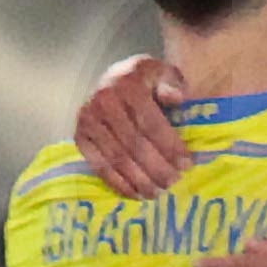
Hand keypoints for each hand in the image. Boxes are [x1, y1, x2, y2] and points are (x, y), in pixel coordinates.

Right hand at [75, 52, 192, 198]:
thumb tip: (177, 98)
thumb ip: (173, 83)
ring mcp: (88, 119)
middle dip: (157, 168)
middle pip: (134, 144)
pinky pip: (100, 166)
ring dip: (139, 181)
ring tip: (157, 193)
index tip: (187, 165)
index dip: (170, 147)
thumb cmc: (146, 81)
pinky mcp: (80, 136)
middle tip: (173, 183)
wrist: (115, 79)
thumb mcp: (163, 73)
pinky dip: (119, 184)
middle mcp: (104, 100)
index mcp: (129, 83)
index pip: (151, 123)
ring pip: (118, 159)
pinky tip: (136, 194)